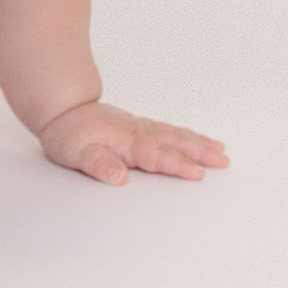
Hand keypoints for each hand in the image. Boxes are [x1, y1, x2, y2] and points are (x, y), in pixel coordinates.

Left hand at [36, 99, 228, 184]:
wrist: (64, 109)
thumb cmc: (69, 134)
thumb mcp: (76, 154)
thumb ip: (98, 165)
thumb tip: (119, 178)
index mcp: (127, 142)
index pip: (158, 157)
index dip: (178, 165)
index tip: (199, 173)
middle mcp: (139, 133)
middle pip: (175, 143)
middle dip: (200, 152)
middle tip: (224, 161)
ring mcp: (141, 128)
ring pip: (175, 135)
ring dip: (199, 143)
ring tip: (221, 151)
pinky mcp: (140, 127)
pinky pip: (169, 130)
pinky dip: (186, 135)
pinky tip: (197, 139)